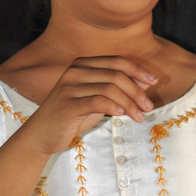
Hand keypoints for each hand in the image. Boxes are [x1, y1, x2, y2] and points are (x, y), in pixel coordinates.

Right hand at [30, 56, 156, 154]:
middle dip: (137, 91)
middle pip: (116, 75)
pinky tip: (122, 115)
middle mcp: (74, 71)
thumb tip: (145, 82)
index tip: (153, 81)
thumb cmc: (72, 115)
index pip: (116, 61)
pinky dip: (114, 107)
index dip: (137, 70)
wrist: (42, 134)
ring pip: (110, 88)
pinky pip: (98, 101)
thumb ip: (115, 88)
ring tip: (139, 116)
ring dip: (130, 103)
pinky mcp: (67, 104)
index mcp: (82, 64)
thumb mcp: (96, 98)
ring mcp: (69, 87)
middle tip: (148, 107)